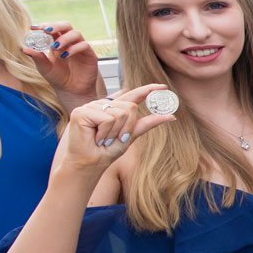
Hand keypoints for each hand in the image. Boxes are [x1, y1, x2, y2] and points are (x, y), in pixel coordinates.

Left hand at [24, 22, 103, 107]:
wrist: (71, 91)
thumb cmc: (58, 77)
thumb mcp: (44, 67)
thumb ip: (37, 57)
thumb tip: (24, 49)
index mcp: (57, 41)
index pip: (52, 28)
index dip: (44, 25)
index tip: (34, 28)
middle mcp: (69, 41)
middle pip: (65, 25)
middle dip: (56, 26)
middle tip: (47, 31)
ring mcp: (80, 46)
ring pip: (75, 33)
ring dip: (64, 38)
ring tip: (55, 47)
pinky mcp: (89, 54)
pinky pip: (84, 45)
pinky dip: (74, 48)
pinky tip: (65, 56)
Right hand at [58, 84, 174, 172]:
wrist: (89, 165)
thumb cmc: (107, 151)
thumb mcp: (131, 135)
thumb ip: (147, 123)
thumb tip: (171, 116)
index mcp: (113, 107)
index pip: (132, 95)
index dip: (147, 90)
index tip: (163, 87)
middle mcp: (102, 104)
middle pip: (129, 107)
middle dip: (127, 127)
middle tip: (116, 139)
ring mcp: (91, 106)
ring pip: (119, 113)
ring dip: (115, 132)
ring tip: (103, 140)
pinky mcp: (82, 112)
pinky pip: (107, 119)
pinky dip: (106, 132)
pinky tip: (96, 138)